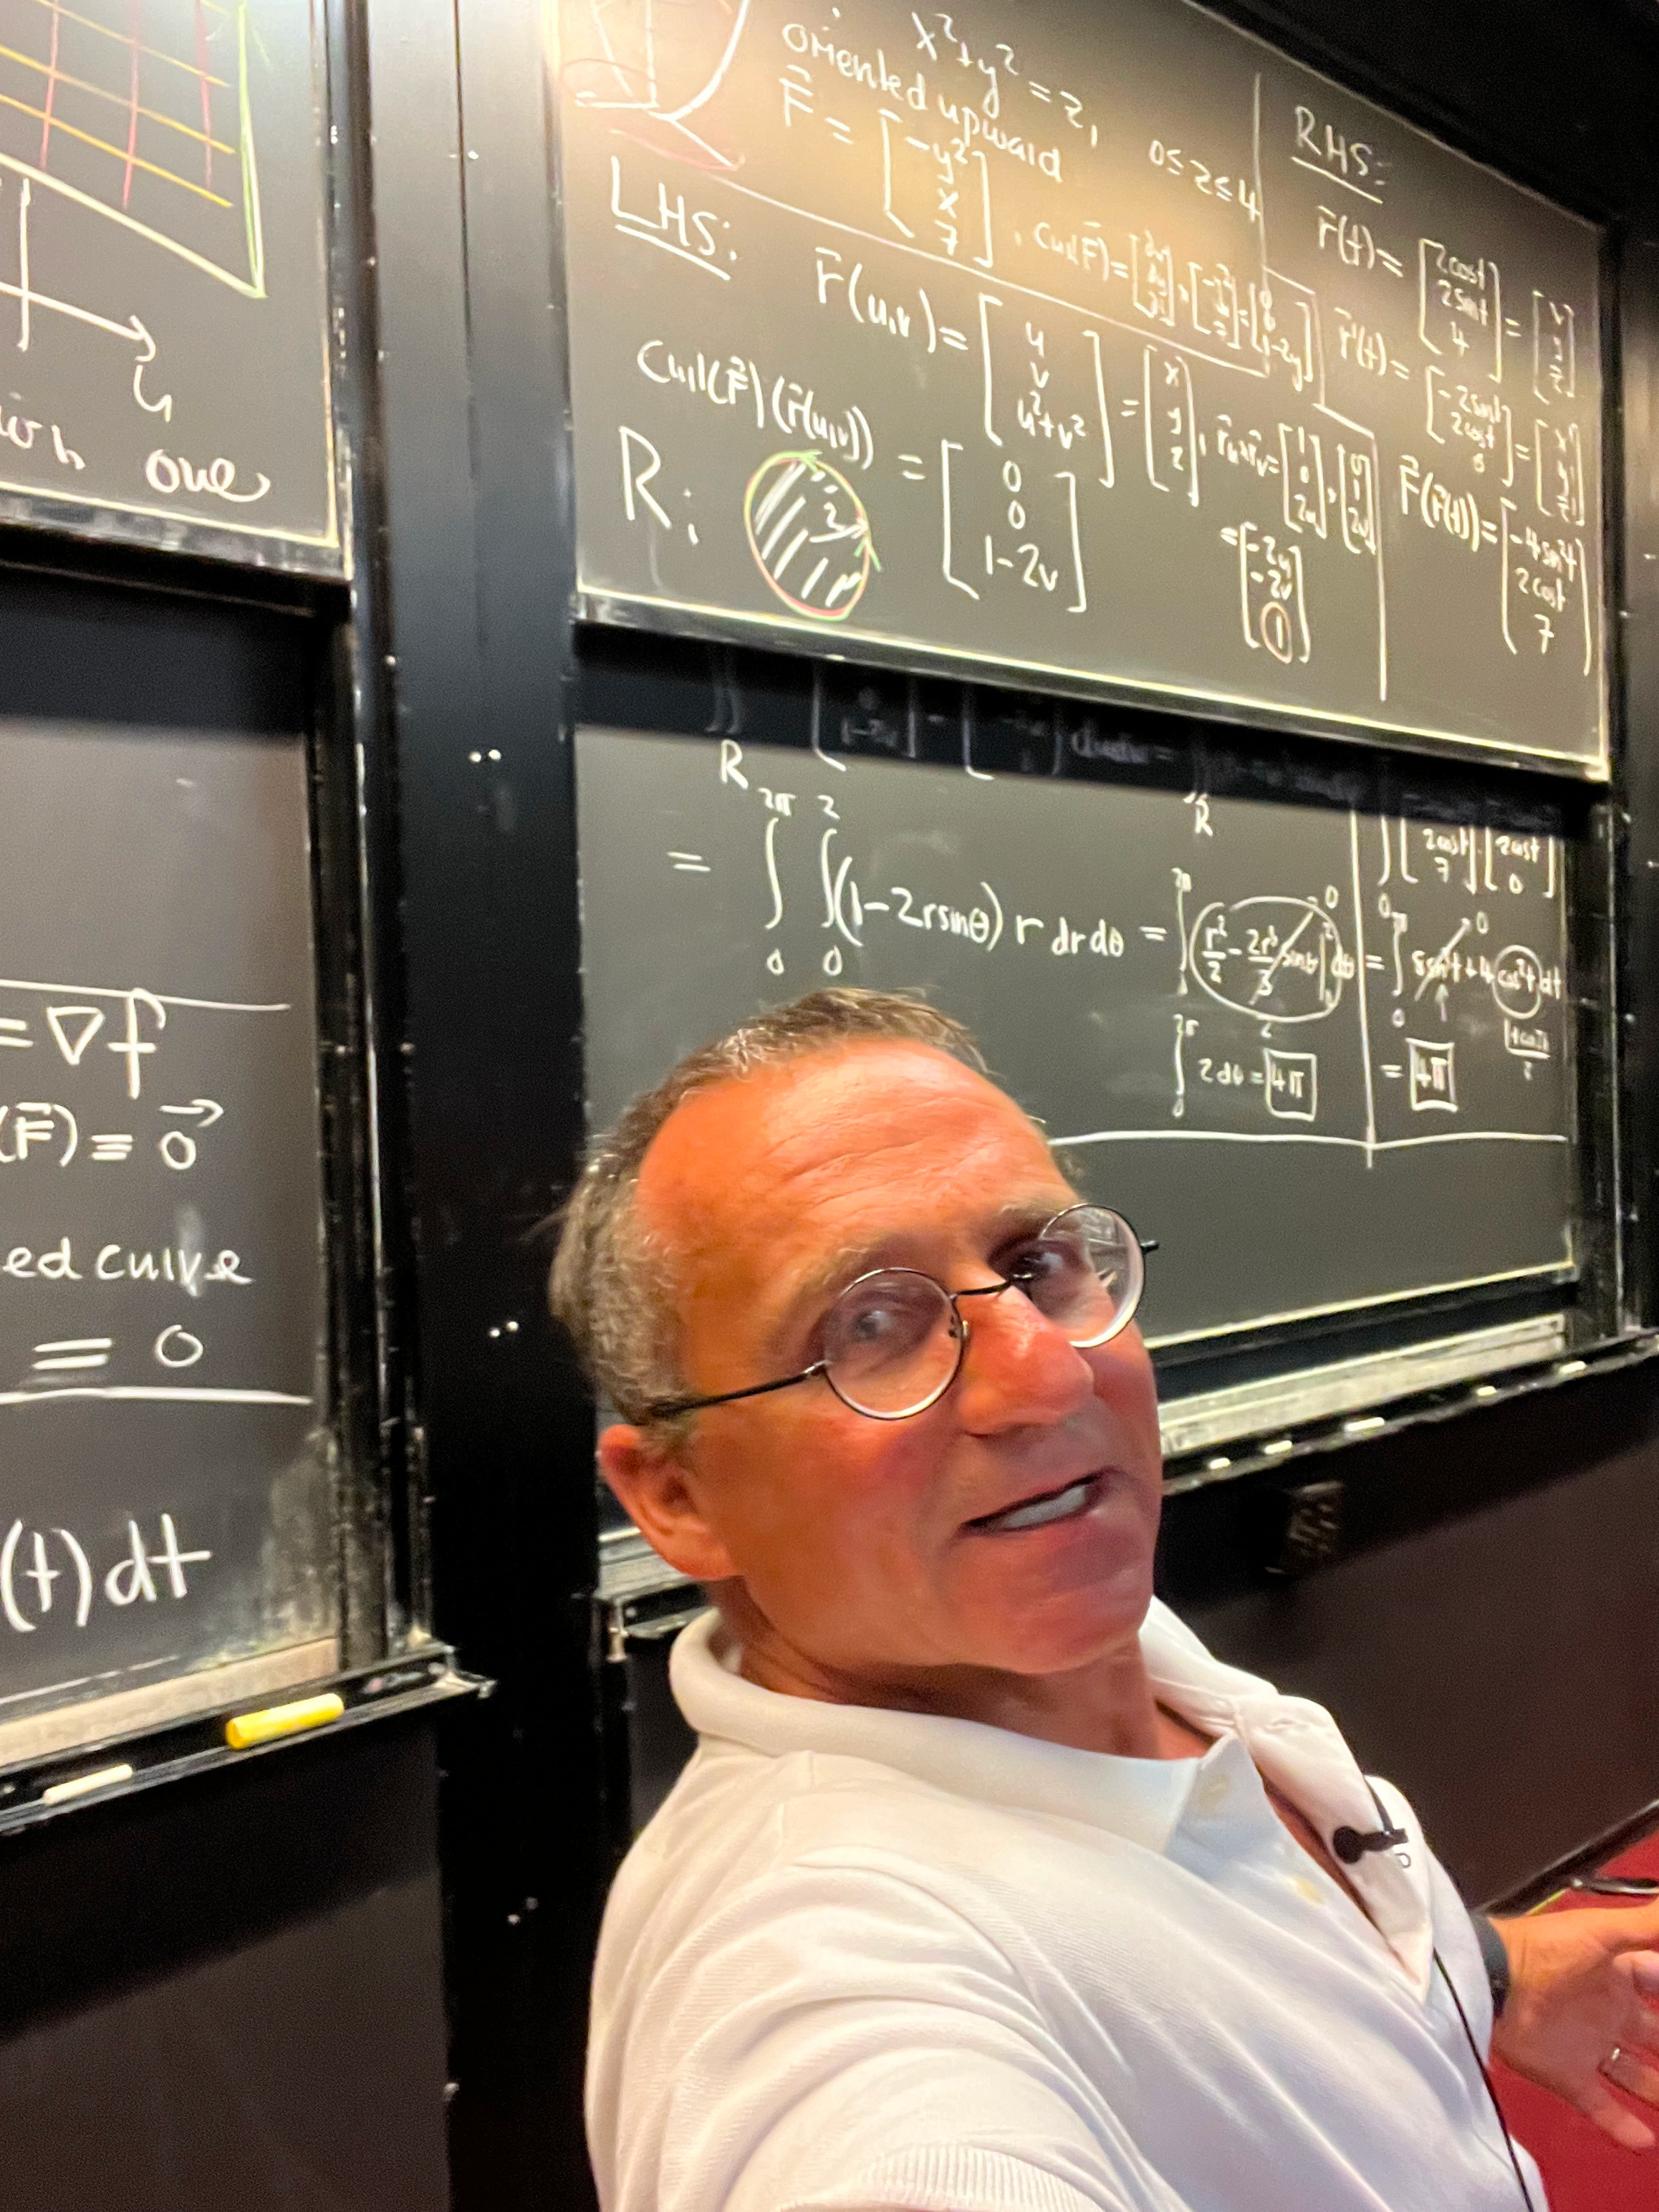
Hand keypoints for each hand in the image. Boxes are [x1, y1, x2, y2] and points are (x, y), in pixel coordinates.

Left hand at [1492, 1907, 1658, 2149]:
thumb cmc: (1549, 1951)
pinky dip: (1623, 2126)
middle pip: (1654, 2035)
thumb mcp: (1602, 1932)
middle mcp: (1607, 2012)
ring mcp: (1588, 2046)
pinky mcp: (1568, 2077)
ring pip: (1635, 2075)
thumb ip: (1648, 1924)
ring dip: (1658, 2090)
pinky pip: (1601, 2106)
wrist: (1492, 1982)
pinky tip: (1646, 2143)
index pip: (1658, 1983)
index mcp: (1616, 1975)